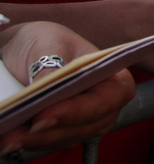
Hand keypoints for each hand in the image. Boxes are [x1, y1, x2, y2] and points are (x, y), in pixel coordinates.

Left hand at [0, 22, 134, 155]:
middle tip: (19, 132)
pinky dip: (31, 141)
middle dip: (51, 130)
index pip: (106, 99)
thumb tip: (47, 97)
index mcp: (114, 76)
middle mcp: (105, 103)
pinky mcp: (63, 131)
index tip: (44, 116)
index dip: (78, 110)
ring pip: (66, 138)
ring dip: (37, 140)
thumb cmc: (46, 40)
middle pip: (86, 125)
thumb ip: (52, 69)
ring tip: (8, 137)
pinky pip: (51, 142)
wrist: (27, 51)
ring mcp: (85, 120)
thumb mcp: (49, 45)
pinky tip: (11, 138)